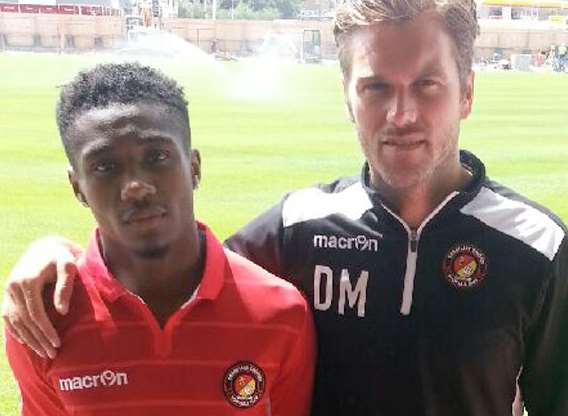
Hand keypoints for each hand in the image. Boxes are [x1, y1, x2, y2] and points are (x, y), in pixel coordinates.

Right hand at [2, 236, 82, 358]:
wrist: (45, 247)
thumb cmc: (62, 256)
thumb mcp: (68, 265)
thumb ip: (65, 286)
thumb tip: (62, 312)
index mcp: (27, 281)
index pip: (36, 313)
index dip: (46, 330)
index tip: (57, 343)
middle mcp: (13, 287)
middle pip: (25, 321)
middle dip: (38, 339)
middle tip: (52, 353)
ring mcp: (8, 291)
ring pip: (15, 321)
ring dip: (28, 339)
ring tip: (43, 352)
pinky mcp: (7, 294)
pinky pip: (8, 317)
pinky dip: (17, 331)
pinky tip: (27, 342)